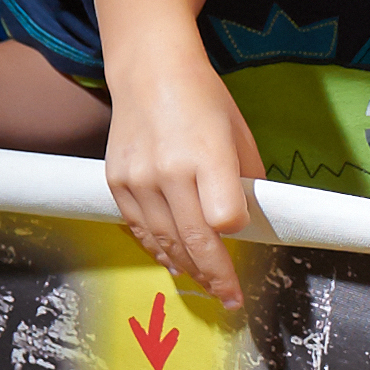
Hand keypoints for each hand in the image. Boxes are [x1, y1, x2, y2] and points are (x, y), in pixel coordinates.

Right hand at [101, 45, 266, 306]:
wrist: (149, 71)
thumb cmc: (204, 100)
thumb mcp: (240, 134)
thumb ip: (247, 180)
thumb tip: (252, 222)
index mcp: (208, 155)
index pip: (224, 218)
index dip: (236, 232)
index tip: (241, 235)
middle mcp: (169, 170)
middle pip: (195, 240)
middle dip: (215, 276)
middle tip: (229, 298)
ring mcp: (138, 178)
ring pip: (165, 242)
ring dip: (188, 269)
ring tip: (206, 285)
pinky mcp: (117, 182)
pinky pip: (140, 230)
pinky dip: (159, 250)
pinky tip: (175, 263)